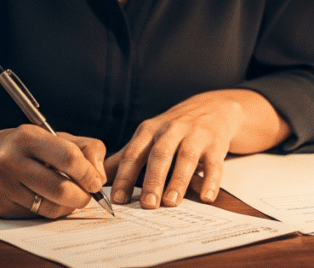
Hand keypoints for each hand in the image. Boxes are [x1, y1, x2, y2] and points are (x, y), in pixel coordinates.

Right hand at [0, 114, 105, 218]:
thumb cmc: (17, 145)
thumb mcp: (49, 135)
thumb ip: (82, 147)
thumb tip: (99, 173)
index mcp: (27, 136)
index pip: (69, 157)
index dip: (89, 173)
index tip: (95, 180)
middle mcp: (11, 159)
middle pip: (62, 189)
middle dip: (82, 196)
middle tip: (86, 193)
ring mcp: (2, 185)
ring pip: (50, 208)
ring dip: (68, 207)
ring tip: (69, 197)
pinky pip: (34, 216)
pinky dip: (48, 211)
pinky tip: (46, 199)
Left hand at [107, 89, 287, 209]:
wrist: (212, 108)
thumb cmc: (174, 128)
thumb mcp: (148, 136)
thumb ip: (126, 157)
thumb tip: (97, 177)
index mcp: (150, 130)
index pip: (134, 153)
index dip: (125, 176)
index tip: (119, 199)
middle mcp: (171, 130)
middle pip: (159, 155)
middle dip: (152, 180)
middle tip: (147, 205)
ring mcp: (195, 136)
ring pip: (186, 158)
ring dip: (178, 181)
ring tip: (171, 202)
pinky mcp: (216, 144)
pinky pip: (214, 164)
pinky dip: (211, 181)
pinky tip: (206, 197)